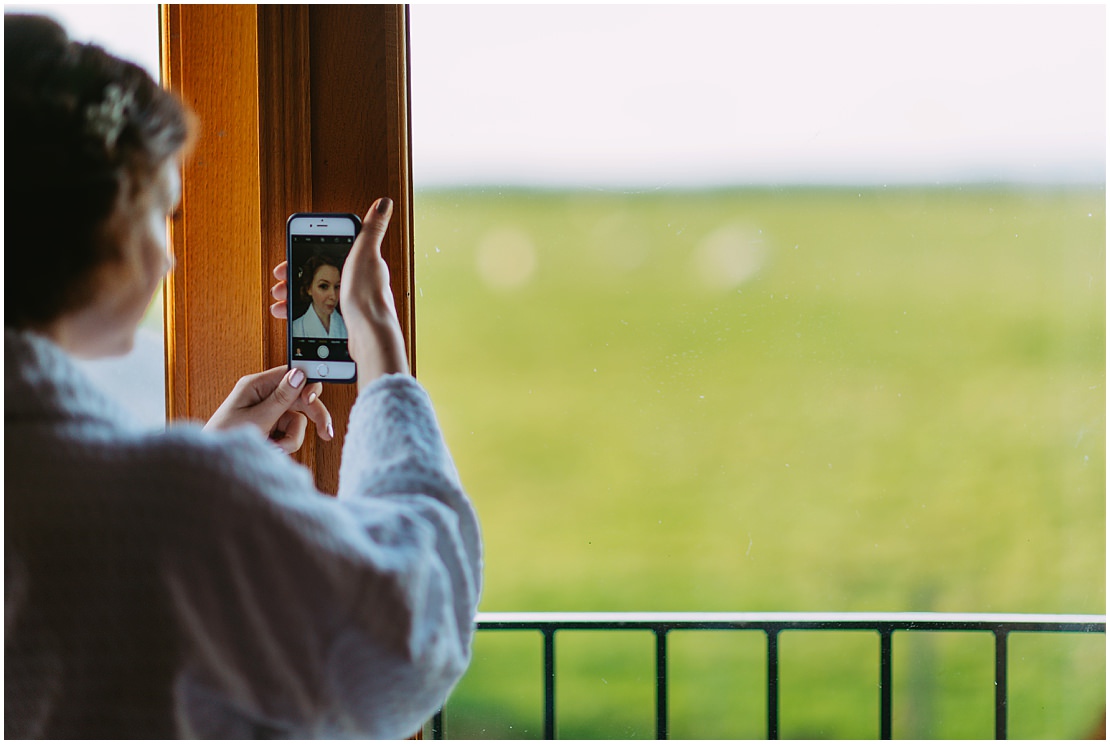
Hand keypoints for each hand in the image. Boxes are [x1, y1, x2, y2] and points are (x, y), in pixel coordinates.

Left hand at [205, 366, 333, 453]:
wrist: (211, 467)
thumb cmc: (223, 439)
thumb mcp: (255, 419)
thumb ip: (280, 398)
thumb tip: (300, 374)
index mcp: (256, 385)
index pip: (291, 375)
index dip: (307, 385)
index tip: (313, 400)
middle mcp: (263, 396)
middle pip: (300, 398)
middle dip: (312, 416)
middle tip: (325, 433)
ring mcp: (267, 413)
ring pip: (297, 420)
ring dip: (290, 439)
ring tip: (274, 449)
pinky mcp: (270, 428)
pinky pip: (290, 433)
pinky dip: (284, 445)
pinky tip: (271, 450)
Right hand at [271, 198, 408, 388]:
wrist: (370, 337)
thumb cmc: (368, 296)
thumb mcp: (366, 254)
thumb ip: (372, 229)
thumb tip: (384, 203)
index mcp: (362, 265)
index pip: (329, 254)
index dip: (306, 256)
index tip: (289, 260)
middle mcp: (358, 284)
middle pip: (319, 277)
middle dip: (295, 279)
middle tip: (280, 285)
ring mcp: (351, 304)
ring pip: (314, 297)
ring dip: (293, 298)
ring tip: (280, 305)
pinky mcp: (345, 323)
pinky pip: (316, 315)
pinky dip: (300, 315)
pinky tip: (290, 319)